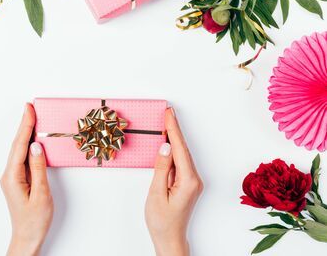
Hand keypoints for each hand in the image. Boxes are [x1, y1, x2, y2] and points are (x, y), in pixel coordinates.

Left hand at [1, 103, 53, 255]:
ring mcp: (12, 177)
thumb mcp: (41, 194)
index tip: (29, 109)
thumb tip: (36, 145)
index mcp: (12, 177)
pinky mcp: (18, 180)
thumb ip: (38, 168)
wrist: (27, 238)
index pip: (20, 145)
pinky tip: (32, 139)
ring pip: (19, 150)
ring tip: (32, 117)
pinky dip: (27, 145)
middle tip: (30, 107)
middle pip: (17, 144)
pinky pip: (22, 158)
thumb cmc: (35, 221)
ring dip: (25, 133)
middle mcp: (9, 175)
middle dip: (24, 124)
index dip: (25, 125)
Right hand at [145, 108, 203, 255]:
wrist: (169, 238)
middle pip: (184, 149)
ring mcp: (192, 181)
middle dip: (175, 130)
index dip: (173, 130)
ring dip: (175, 139)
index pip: (180, 149)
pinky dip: (174, 151)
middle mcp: (194, 179)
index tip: (169, 114)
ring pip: (182, 155)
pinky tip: (168, 144)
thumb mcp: (157, 194)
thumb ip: (162, 169)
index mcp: (188, 181)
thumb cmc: (162, 221)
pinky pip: (180, 162)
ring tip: (166, 123)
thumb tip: (166, 147)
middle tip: (168, 112)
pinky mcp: (187, 184)